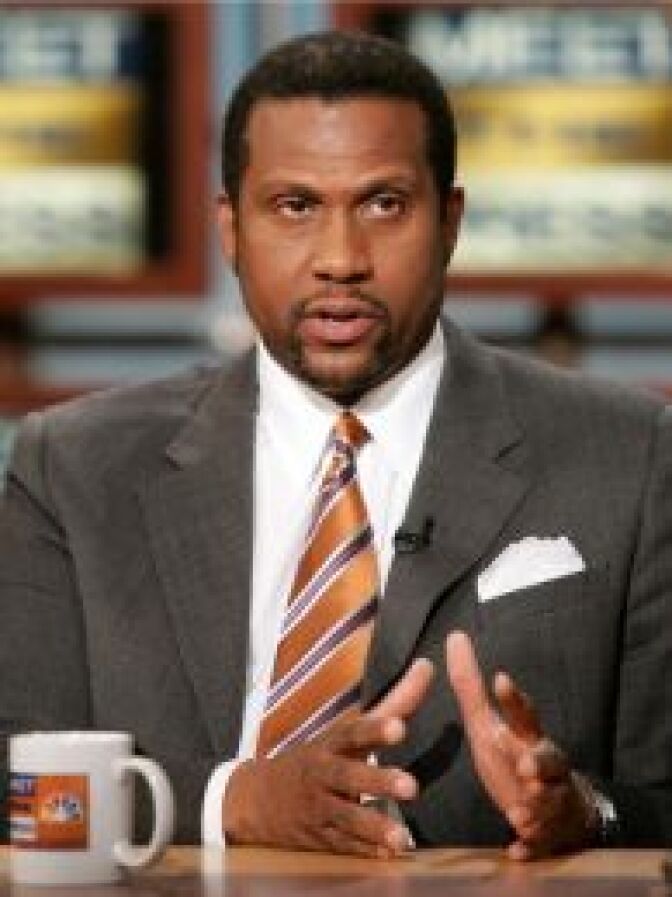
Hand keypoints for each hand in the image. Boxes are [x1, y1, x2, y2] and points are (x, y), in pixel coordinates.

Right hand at [224, 657, 433, 856]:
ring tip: (403, 838)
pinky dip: (363, 852)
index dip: (375, 729)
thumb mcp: (348, 731)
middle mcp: (321, 775)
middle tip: (412, 786)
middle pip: (348, 777)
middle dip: (378, 782)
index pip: (352, 732)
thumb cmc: (318, 758)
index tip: (401, 727)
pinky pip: (342, 847)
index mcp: (330, 743)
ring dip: (374, 827)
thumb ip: (394, 703)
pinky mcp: (318, 839)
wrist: (257, 800)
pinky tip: (387, 856)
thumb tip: (429, 667)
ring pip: (345, 818)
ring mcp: (317, 809)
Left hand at [446, 631, 597, 858]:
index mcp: (527, 738)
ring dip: (534, 810)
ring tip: (518, 814)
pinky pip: (541, 844)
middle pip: (551, 761)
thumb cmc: (514, 757)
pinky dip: (531, 847)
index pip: (524, 715)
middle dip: (539, 763)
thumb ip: (470, 686)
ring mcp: (550, 801)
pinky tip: (517, 850)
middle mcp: (543, 768)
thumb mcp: (488, 723)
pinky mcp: (547, 836)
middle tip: (524, 767)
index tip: (500, 679)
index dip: (513, 698)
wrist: (560, 810)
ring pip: (549, 805)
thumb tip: (454, 637)